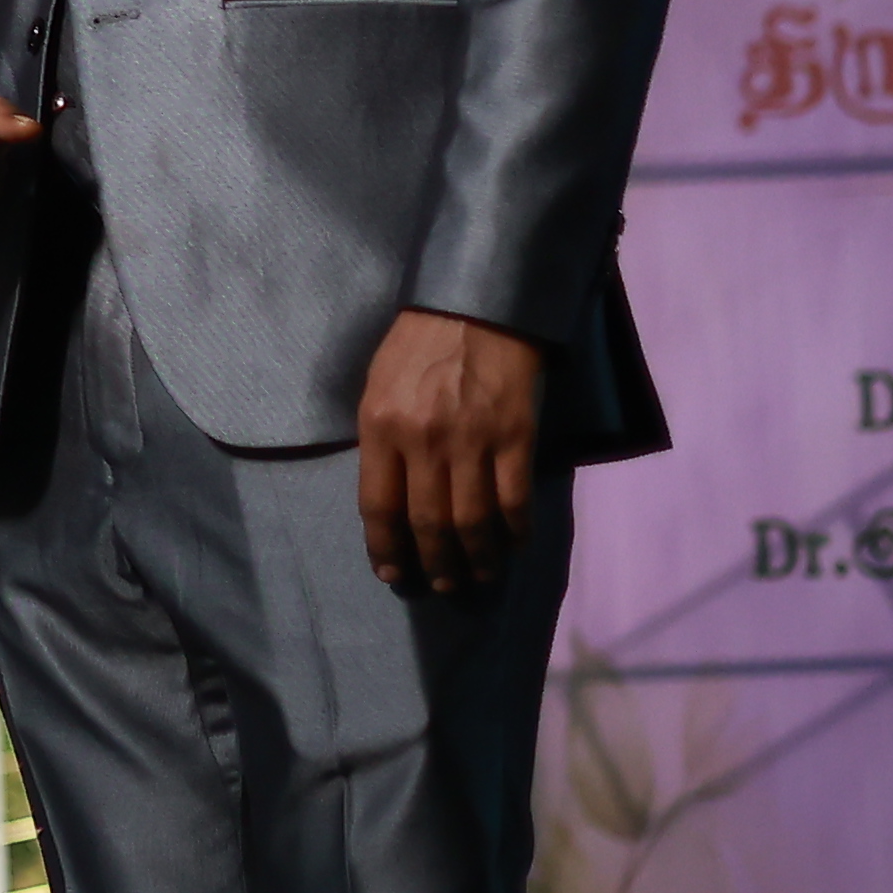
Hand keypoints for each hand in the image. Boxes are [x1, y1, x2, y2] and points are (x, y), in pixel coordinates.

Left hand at [359, 307, 544, 594]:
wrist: (477, 307)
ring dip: (476, 558)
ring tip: (477, 576)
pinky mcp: (515, 439)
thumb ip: (380, 440)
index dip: (385, 548)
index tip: (392, 574)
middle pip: (427, 523)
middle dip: (434, 563)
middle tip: (442, 584)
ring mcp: (472, 442)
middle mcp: (423, 441)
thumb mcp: (377, 386)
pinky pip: (514, 501)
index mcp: (380, 426)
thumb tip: (387, 496)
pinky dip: (515, 531)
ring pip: (472, 521)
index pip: (378, 506)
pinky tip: (513, 545)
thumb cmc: (418, 344)